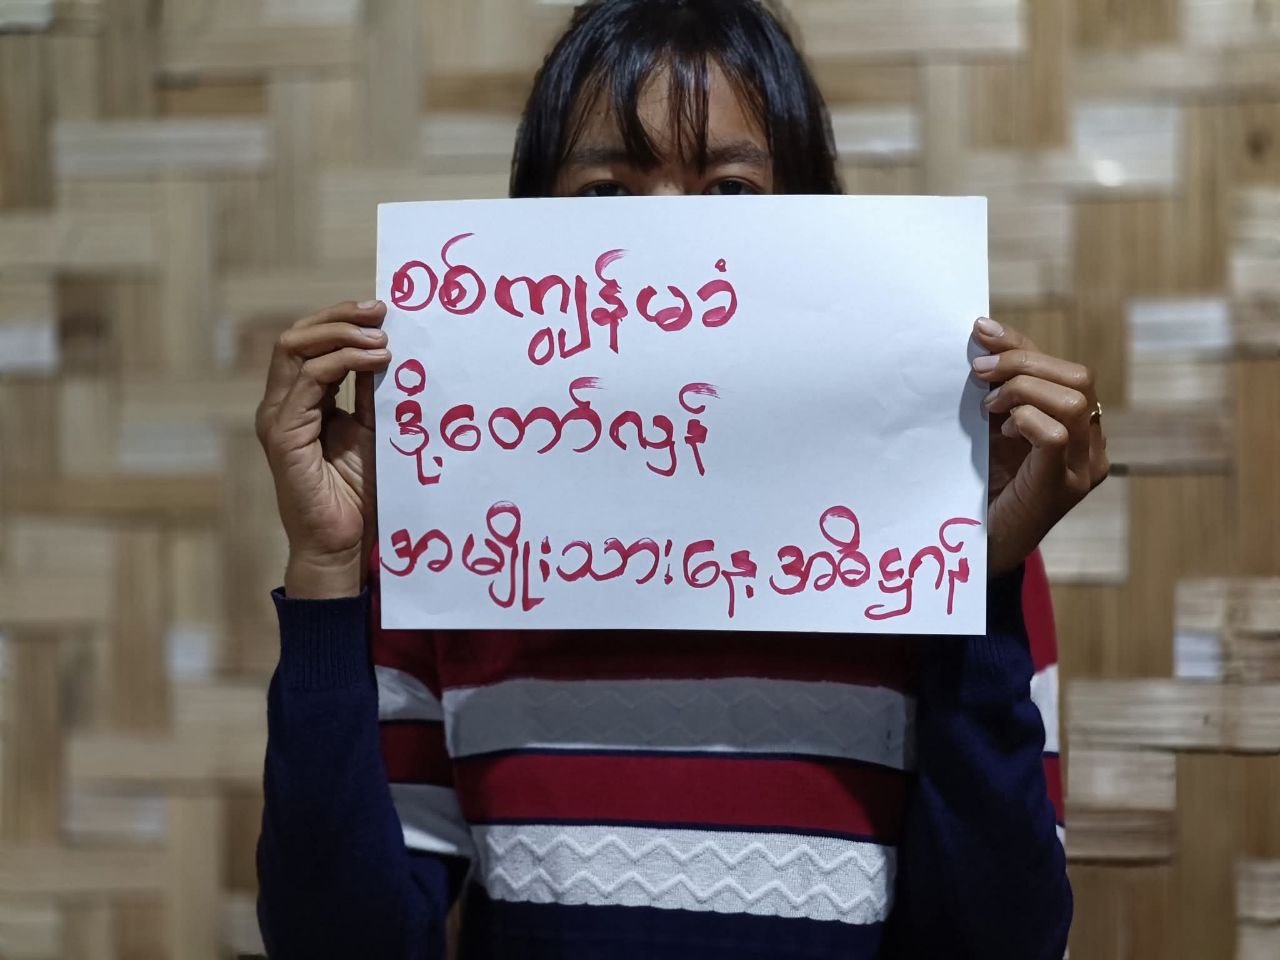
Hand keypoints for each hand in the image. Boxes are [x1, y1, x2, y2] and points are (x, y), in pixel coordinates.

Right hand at [255, 300, 390, 597]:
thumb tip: (389, 349)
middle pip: (296, 336)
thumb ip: (372, 392)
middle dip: (339, 315)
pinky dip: (344, 362)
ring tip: (383, 339)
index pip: (309, 342)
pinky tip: (377, 362)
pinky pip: (309, 380)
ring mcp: (277, 418)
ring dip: (343, 334)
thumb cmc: (357, 493)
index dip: (341, 319)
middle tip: (380, 310)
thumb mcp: (372, 429)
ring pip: (296, 348)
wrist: (341, 544)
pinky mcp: (283, 435)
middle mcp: (281, 404)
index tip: (382, 311)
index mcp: (299, 401)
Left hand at [970, 317, 1108, 577]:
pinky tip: (1001, 432)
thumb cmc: (983, 490)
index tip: (980, 331)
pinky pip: (1057, 434)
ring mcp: (1084, 468)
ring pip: (1073, 400)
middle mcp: (1092, 446)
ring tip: (987, 406)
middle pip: (1078, 377)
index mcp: (1079, 428)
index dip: (1022, 345)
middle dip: (1022, 362)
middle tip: (977, 373)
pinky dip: (1025, 420)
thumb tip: (981, 337)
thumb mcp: (993, 431)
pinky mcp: (1064, 487)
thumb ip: (999, 391)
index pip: (1065, 370)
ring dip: (1021, 390)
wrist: (978, 550)